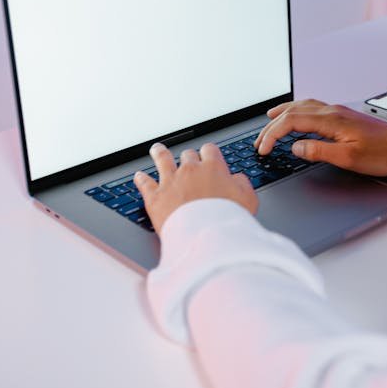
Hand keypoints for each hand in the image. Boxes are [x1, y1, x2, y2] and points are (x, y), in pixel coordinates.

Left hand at [133, 142, 257, 233]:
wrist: (206, 237)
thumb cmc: (228, 219)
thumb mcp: (248, 199)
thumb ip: (242, 183)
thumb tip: (236, 178)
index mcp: (213, 168)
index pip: (209, 150)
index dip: (209, 153)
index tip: (208, 156)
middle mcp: (190, 170)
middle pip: (187, 155)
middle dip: (188, 157)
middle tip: (187, 160)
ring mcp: (171, 182)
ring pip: (162, 160)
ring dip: (159, 154)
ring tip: (157, 150)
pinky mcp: (155, 197)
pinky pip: (145, 183)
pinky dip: (141, 179)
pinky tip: (139, 176)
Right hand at [254, 99, 386, 176]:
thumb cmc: (382, 154)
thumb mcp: (348, 158)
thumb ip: (318, 151)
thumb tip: (295, 147)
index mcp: (330, 120)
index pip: (291, 122)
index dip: (272, 135)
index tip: (263, 149)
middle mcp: (332, 111)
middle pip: (292, 112)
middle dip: (271, 126)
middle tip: (259, 142)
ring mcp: (337, 111)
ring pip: (302, 106)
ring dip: (282, 113)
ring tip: (269, 119)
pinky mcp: (343, 115)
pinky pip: (312, 107)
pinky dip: (297, 110)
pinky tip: (298, 115)